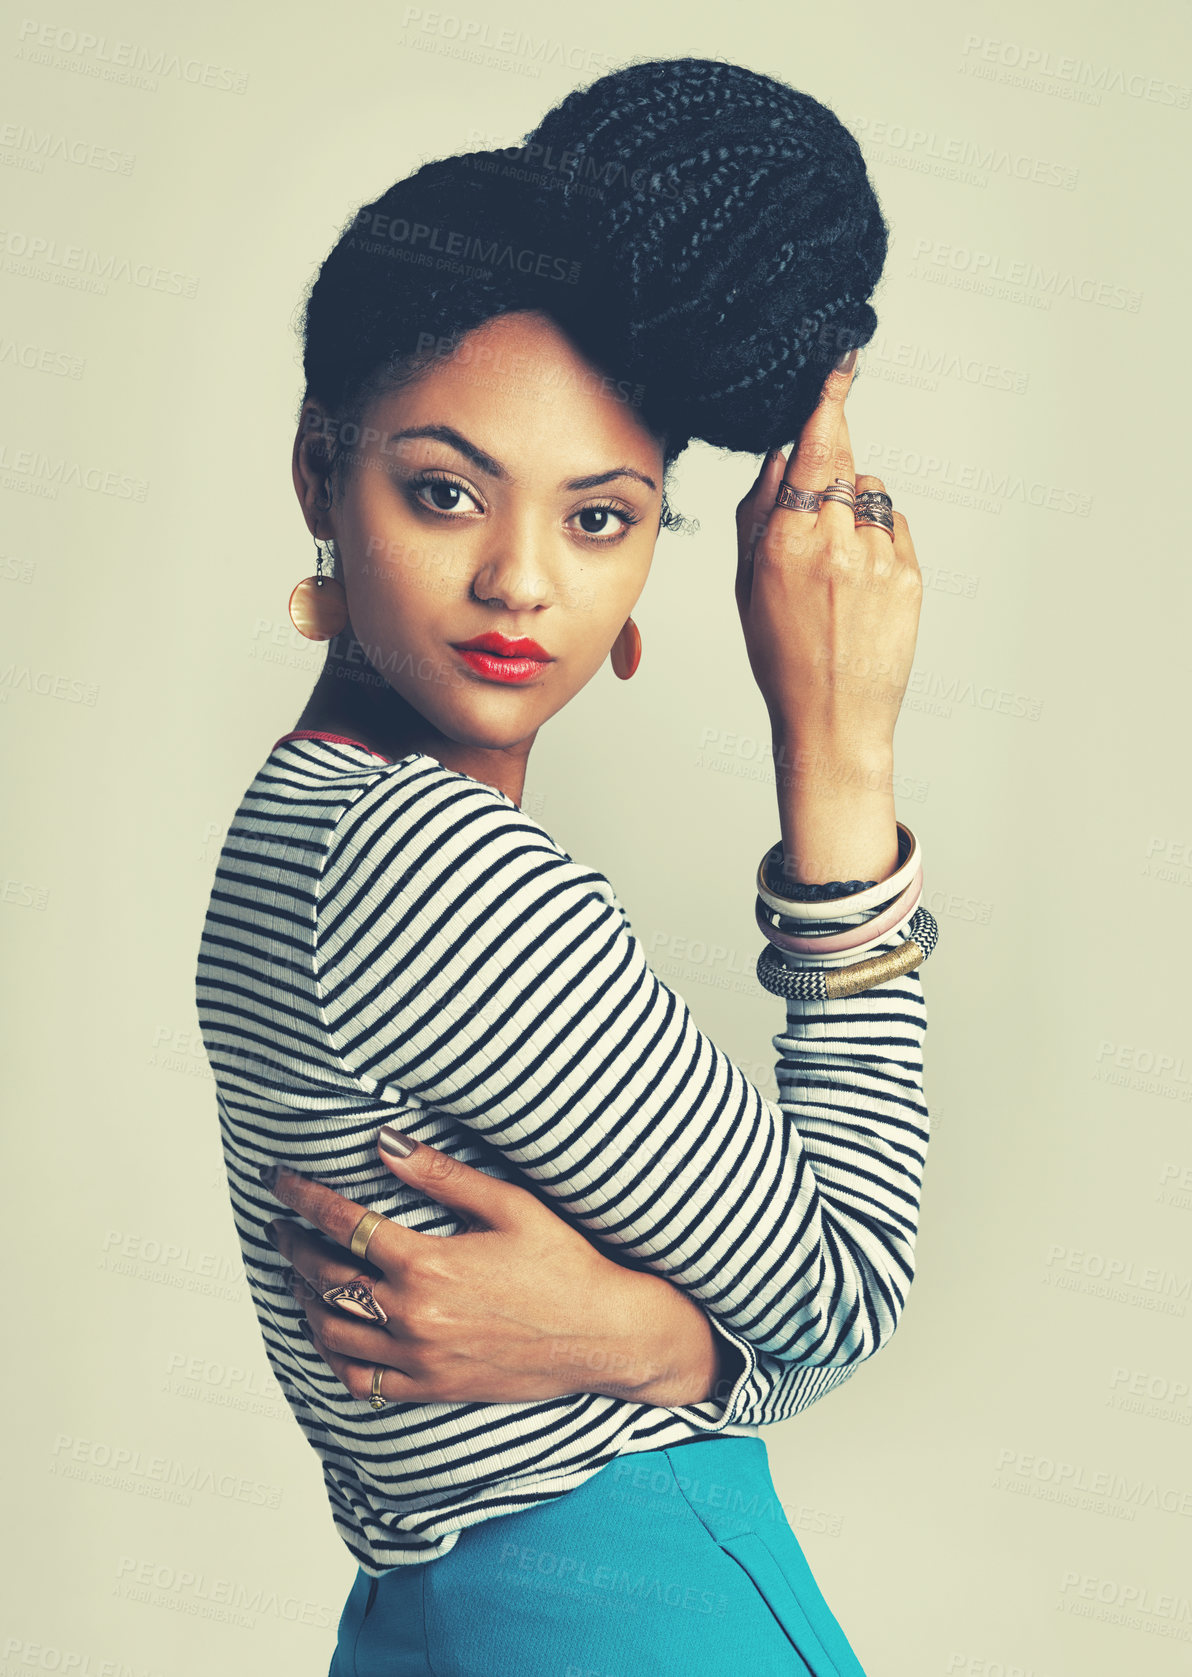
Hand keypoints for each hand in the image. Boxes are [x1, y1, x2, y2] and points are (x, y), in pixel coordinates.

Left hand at [263, 1133, 721, 1406]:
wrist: (604, 1334)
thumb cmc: (564, 1262)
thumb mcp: (510, 1205)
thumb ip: (441, 1176)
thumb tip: (385, 1144)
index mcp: (429, 1263)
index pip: (343, 1224)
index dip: (303, 1198)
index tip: (279, 1181)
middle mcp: (414, 1314)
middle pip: (325, 1277)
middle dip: (293, 1245)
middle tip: (280, 1224)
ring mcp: (420, 1357)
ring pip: (332, 1333)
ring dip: (304, 1298)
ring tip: (298, 1274)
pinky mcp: (432, 1387)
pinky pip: (360, 1382)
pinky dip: (332, 1357)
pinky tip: (328, 1334)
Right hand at [733, 355, 921, 760]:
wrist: (834, 720)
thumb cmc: (782, 660)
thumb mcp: (746, 589)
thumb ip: (758, 517)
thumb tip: (781, 459)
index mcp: (788, 544)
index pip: (816, 451)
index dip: (829, 403)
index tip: (842, 364)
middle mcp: (839, 543)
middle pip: (844, 466)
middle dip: (830, 470)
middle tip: (815, 513)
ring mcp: (881, 559)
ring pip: (871, 495)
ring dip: (854, 510)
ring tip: (835, 567)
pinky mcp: (910, 576)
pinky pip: (895, 528)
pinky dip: (878, 539)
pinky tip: (859, 583)